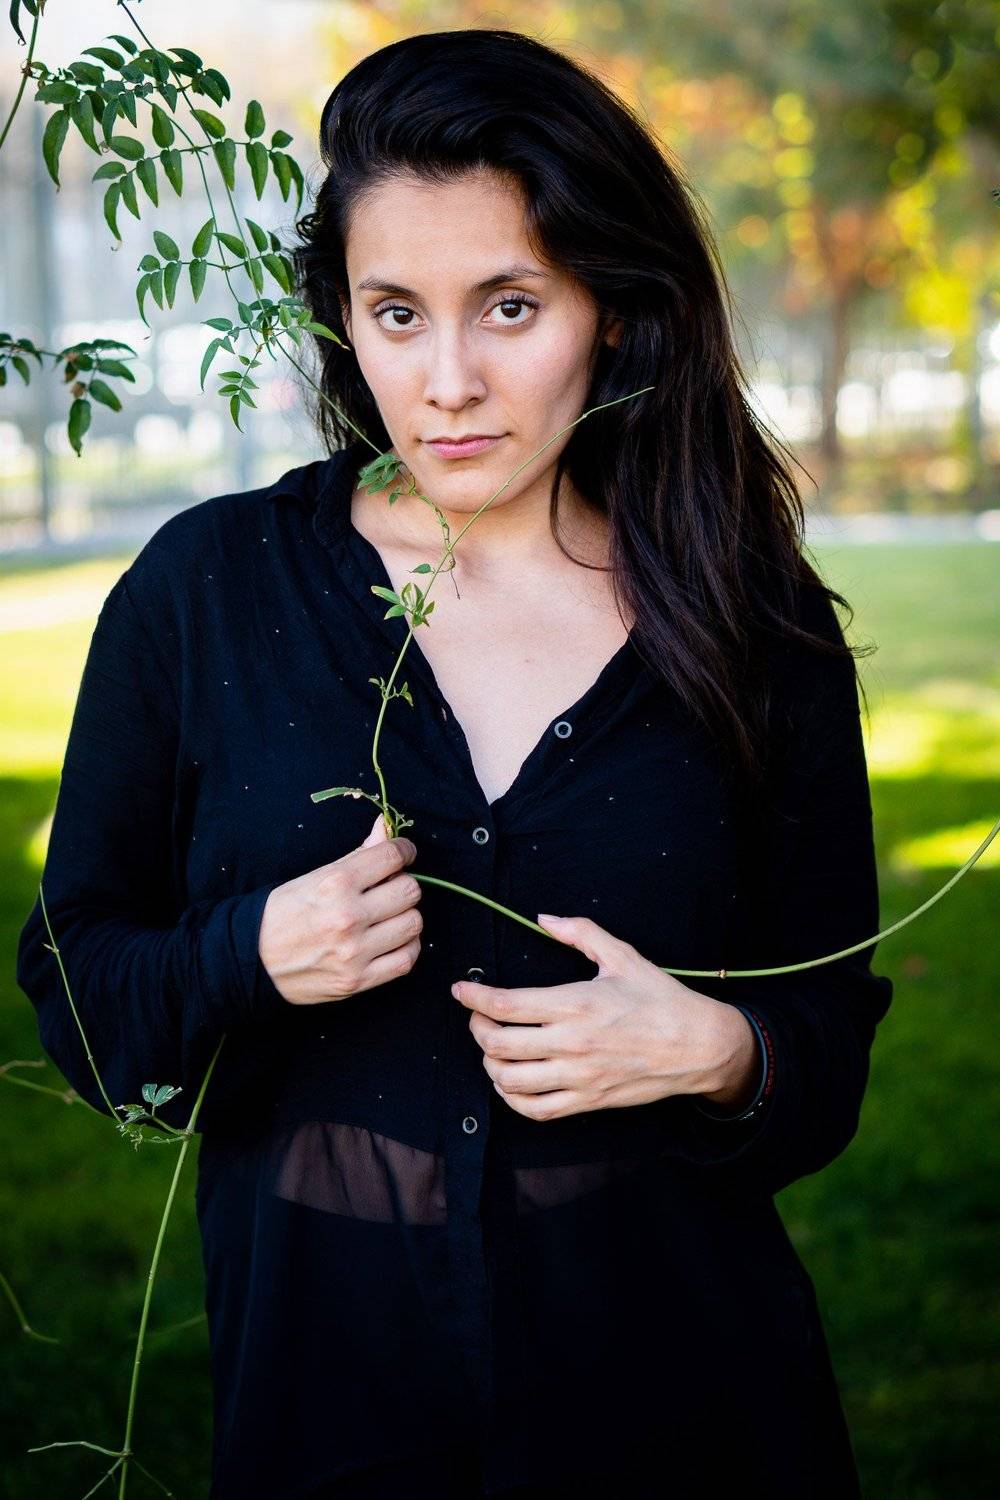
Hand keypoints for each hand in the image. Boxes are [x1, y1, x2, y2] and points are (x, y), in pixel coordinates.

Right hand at [257, 812, 422, 1005]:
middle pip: (409, 890)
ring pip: (413, 923)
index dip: (403, 850)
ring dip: (406, 916)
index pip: (392, 856)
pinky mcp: (357, 981)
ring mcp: (354, 952)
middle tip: (390, 888)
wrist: (252, 961)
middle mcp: (347, 917)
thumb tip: (385, 828)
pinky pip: (406, 960)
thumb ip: (357, 855)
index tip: (403, 854)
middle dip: (403, 884)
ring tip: (389, 916)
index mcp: (334, 883)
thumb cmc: (283, 913)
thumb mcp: (315, 877)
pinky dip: (406, 948)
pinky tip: (392, 940)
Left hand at [450, 913, 750, 1120]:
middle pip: (499, 1045)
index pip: (507, 1005)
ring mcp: (579, 1077)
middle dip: (477, 1028)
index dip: (474, 998)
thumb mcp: (623, 956)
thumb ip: (580, 932)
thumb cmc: (661, 999)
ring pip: (511, 1081)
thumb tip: (543, 918)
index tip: (461, 991)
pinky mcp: (589, 1101)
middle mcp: (573, 1043)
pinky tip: (511, 1082)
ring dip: (490, 1065)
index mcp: (577, 1003)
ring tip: (493, 1049)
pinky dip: (513, 1099)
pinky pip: (537, 1110)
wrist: (698, 1046)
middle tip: (478, 1016)